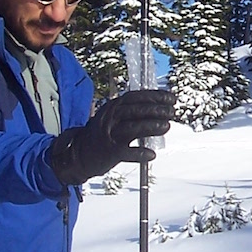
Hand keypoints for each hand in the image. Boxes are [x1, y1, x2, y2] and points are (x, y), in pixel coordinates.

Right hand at [49, 90, 174, 184]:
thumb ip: (132, 111)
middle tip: (171, 112)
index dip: (155, 96)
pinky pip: (126, 152)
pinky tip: (152, 154)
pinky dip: (139, 153)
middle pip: (135, 111)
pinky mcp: (110, 152)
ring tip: (166, 126)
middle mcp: (111, 118)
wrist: (79, 153)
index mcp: (113, 107)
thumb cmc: (102, 134)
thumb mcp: (113, 116)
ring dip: (150, 126)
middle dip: (156, 110)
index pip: (136, 97)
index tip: (171, 98)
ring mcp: (110, 135)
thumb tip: (160, 108)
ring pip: (132, 128)